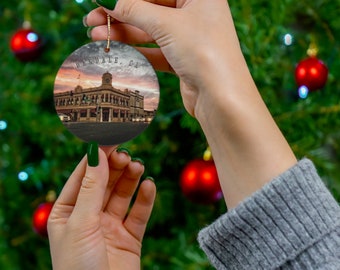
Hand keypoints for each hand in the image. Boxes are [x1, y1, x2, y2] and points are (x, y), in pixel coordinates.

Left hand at [48, 146, 155, 269]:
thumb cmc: (78, 267)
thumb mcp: (81, 223)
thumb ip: (91, 187)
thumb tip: (97, 153)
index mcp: (67, 212)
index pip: (83, 176)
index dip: (97, 157)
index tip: (110, 138)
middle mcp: (88, 217)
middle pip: (105, 183)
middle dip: (115, 167)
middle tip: (126, 154)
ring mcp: (109, 227)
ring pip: (122, 195)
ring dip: (130, 179)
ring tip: (138, 166)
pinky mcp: (129, 238)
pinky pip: (139, 214)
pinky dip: (145, 199)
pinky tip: (149, 186)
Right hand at [85, 0, 242, 116]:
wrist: (221, 97)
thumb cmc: (204, 52)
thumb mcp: (166, 24)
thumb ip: (134, 9)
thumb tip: (108, 0)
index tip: (101, 1)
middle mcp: (196, 13)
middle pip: (151, 8)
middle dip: (120, 13)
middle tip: (91, 19)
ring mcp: (190, 37)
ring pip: (151, 30)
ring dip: (123, 32)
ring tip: (95, 36)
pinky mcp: (184, 59)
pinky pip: (156, 50)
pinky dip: (136, 50)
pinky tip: (116, 50)